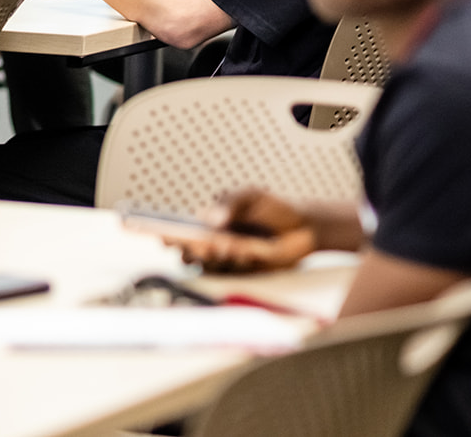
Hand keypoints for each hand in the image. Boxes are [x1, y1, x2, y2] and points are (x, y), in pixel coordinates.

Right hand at [171, 188, 317, 272]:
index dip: (169, 236)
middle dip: (194, 251)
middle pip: (190, 253)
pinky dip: (239, 263)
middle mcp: (215, 243)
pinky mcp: (246, 272)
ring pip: (211, 265)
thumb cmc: (274, 207)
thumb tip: (211, 220)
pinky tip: (249, 252)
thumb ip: (230, 204)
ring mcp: (230, 259)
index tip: (164, 236)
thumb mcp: (250, 197)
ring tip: (233, 246)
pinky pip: (234, 273)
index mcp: (209, 223)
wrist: (306, 226)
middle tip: (206, 245)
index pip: (182, 232)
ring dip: (220, 257)